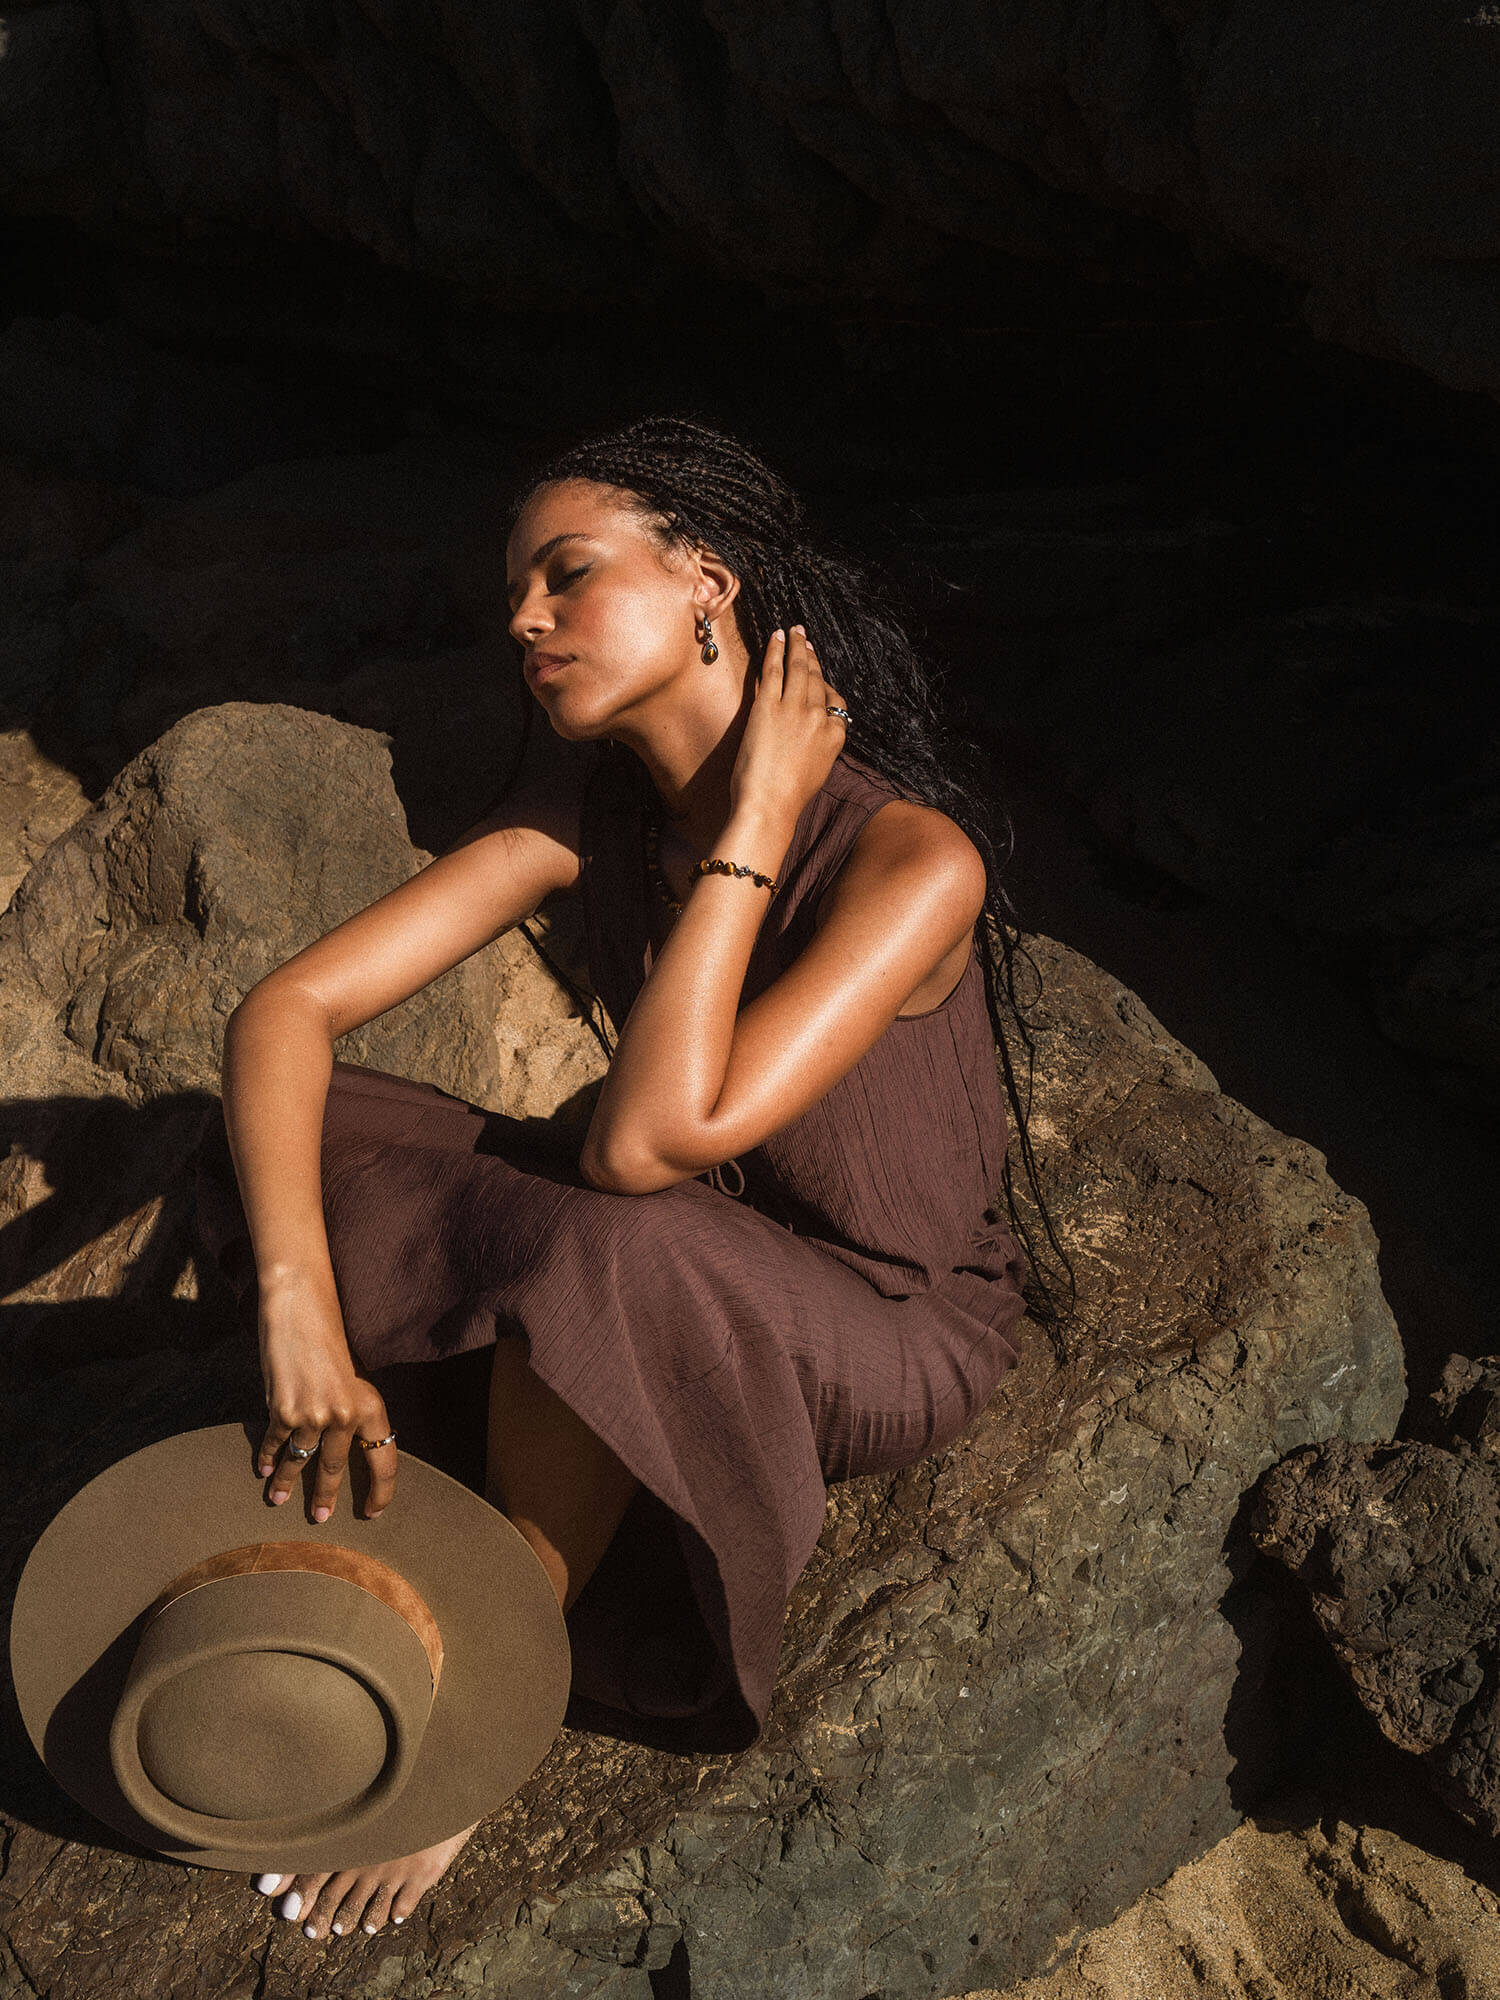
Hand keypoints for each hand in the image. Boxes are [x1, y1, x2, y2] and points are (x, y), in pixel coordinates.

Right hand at [255, 1270, 397, 1522]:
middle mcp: (345, 1414)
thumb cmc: (327, 1340)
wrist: (300, 1309)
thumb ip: (348, 1411)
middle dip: (326, 1496)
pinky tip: (264, 1469)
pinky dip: (269, 1457)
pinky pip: (277, 1443)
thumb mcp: (350, 1378)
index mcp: (370, 1405)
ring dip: (288, 1484)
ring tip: (279, 1501)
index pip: (384, 1459)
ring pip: (302, 1461)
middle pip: (337, 1468)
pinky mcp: (284, 1410)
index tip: (373, 1512)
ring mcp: (313, 1415)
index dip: (381, 1490)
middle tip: (321, 1518)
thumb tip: (342, 1446)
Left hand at [728, 625, 848, 827]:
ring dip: (797, 646)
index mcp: (835, 737)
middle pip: (817, 680)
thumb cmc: (788, 799)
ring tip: (794, 632)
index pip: (835, 702)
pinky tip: (776, 636)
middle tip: (806, 640)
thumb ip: (820, 749)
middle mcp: (820, 718)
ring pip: (799, 669)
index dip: (825, 685)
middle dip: (812, 657)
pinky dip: (776, 650)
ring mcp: (795, 710)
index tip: (818, 675)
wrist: (769, 806)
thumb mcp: (817, 773)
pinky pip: (775, 670)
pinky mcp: (768, 707)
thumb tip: (815, 739)